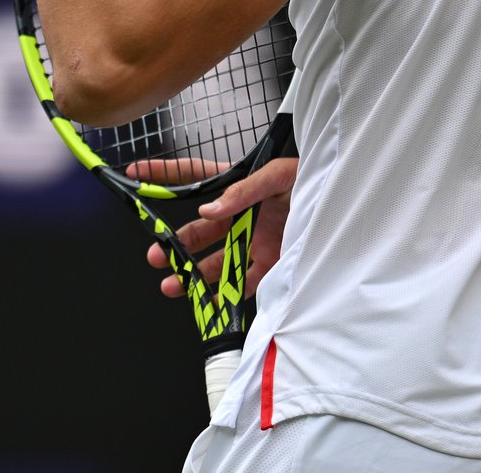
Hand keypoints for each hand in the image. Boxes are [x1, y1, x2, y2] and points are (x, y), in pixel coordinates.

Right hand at [145, 157, 298, 299]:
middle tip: (156, 256)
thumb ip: (244, 190)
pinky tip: (207, 305)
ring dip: (191, 274)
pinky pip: (242, 285)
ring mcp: (253, 242)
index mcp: (240, 186)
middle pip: (200, 230)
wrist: (345, 209)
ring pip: (215, 261)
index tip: (136, 175)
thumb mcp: (280, 174)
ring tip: (171, 286)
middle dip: (175, 243)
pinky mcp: (269, 265)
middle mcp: (242, 215)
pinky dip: (224, 297)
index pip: (195, 177)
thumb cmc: (312, 180)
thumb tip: (209, 209)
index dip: (165, 174)